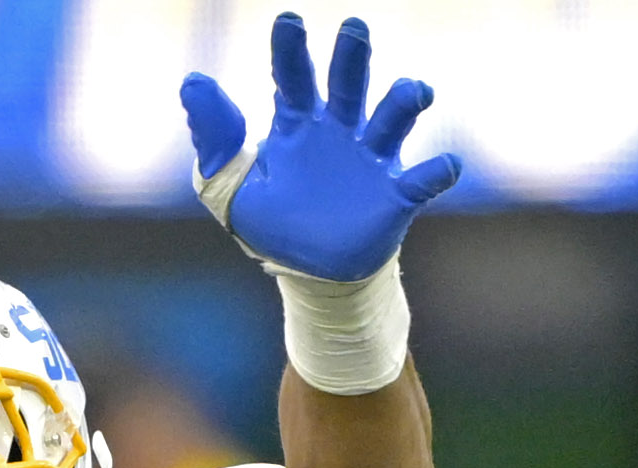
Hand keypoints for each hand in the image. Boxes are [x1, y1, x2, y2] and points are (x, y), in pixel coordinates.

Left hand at [181, 13, 460, 281]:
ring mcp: (371, 162)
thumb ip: (213, 140)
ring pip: (390, 121)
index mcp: (297, 126)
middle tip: (353, 28)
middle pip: (348, 86)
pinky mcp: (396, 197)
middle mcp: (339, 133)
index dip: (290, 52)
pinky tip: (444, 166)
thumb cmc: (272, 221)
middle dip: (352, 57)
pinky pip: (422, 180)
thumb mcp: (228, 187)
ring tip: (413, 90)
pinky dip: (435, 172)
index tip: (287, 21)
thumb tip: (193, 81)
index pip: (293, 79)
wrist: (308, 272)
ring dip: (403, 102)